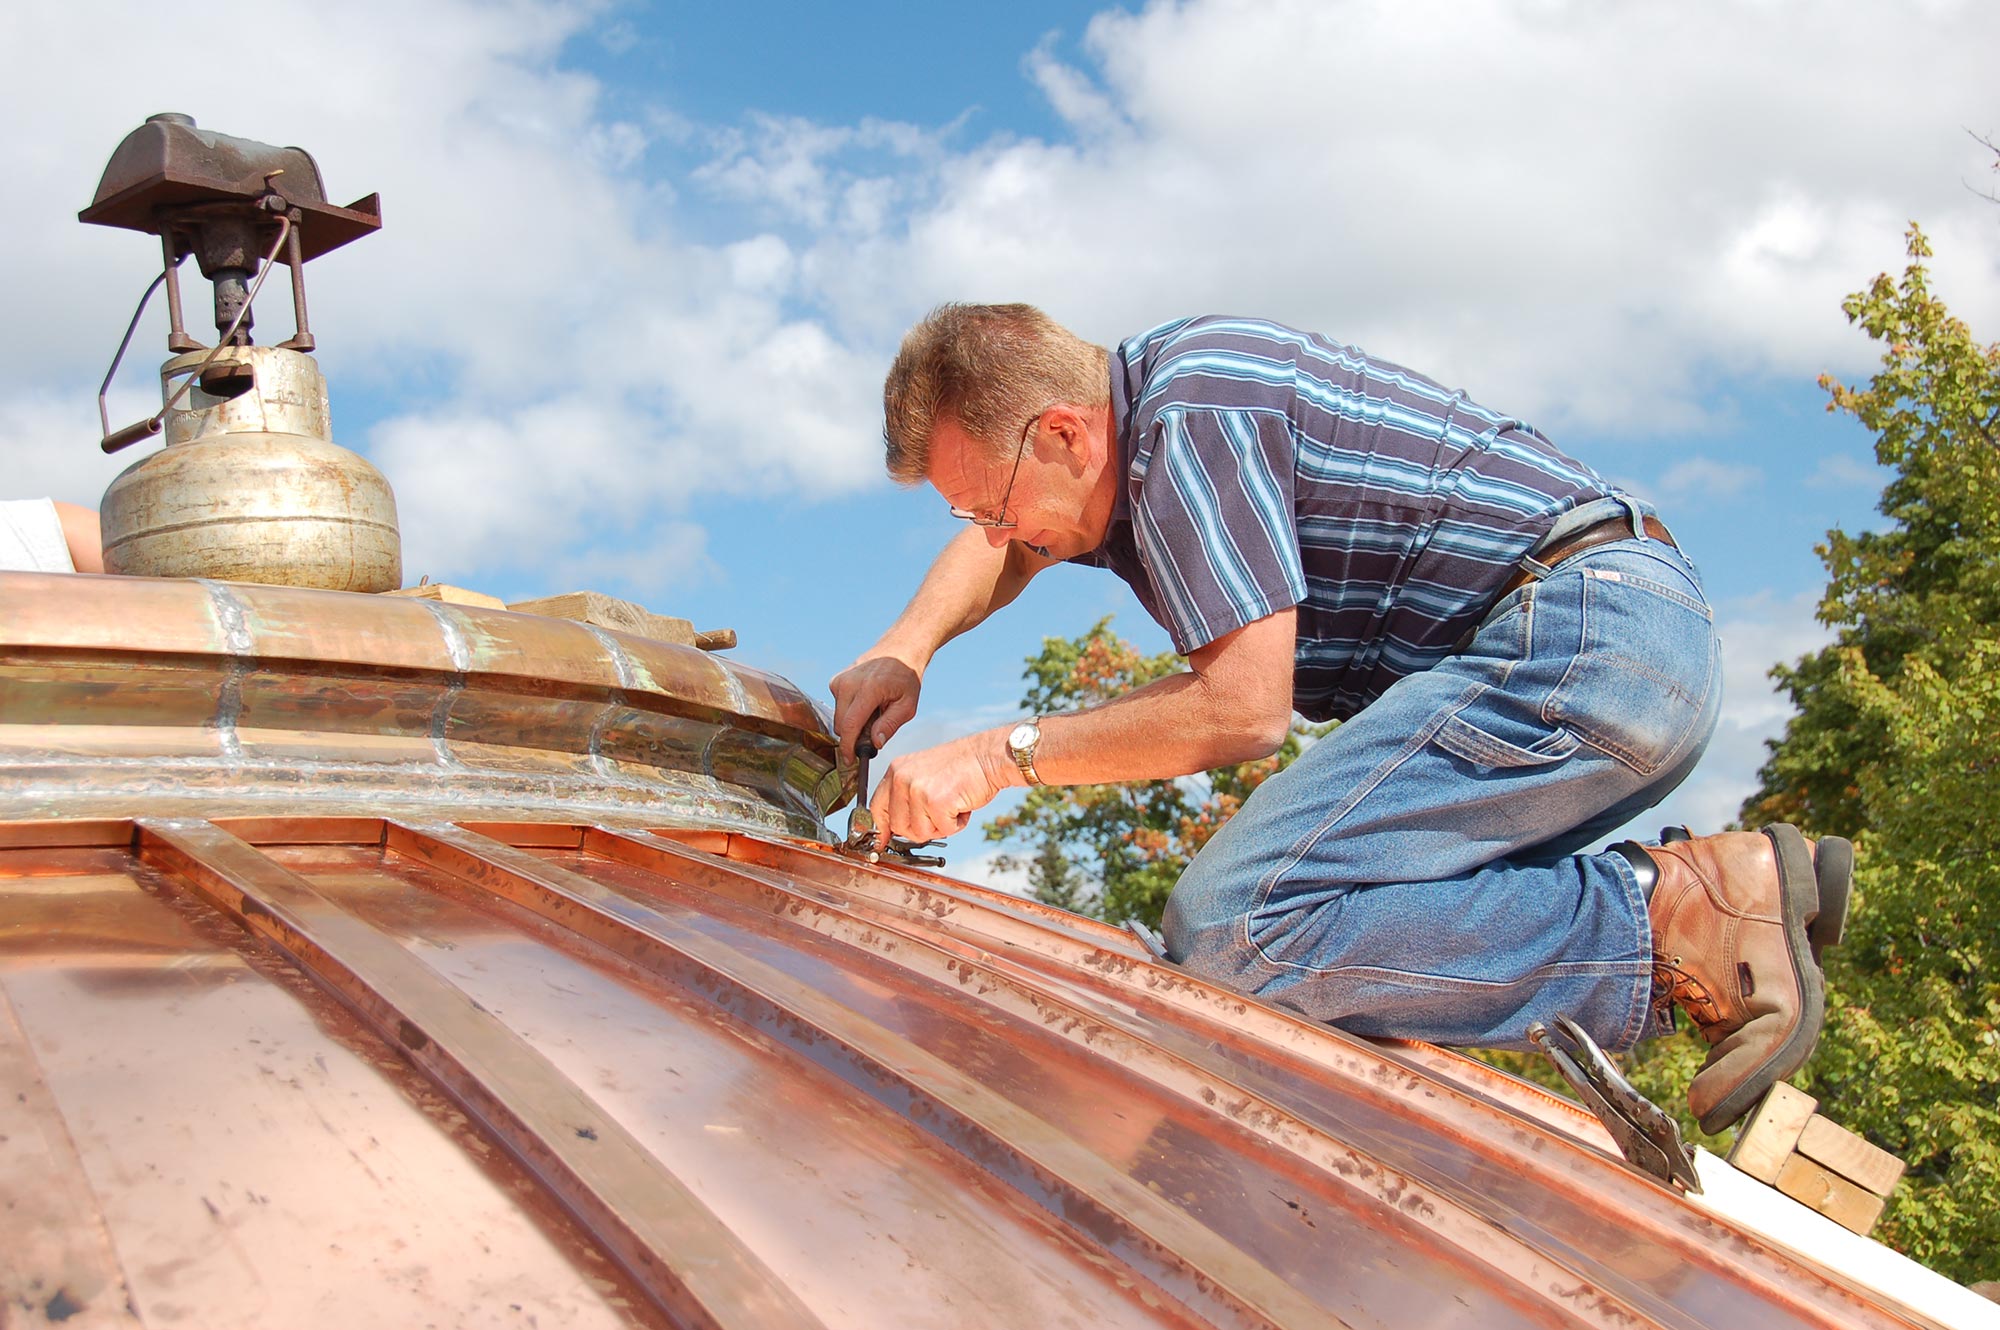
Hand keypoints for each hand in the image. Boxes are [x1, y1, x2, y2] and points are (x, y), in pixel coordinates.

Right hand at [830, 654, 921, 758]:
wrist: (900, 649)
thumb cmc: (906, 678)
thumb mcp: (908, 705)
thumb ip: (890, 725)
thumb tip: (874, 744)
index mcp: (869, 689)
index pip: (849, 725)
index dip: (847, 747)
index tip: (850, 760)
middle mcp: (849, 683)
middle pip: (840, 724)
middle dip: (853, 736)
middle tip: (874, 734)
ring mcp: (840, 680)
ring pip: (838, 717)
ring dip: (852, 723)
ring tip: (874, 712)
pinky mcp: (836, 680)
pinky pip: (838, 706)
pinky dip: (849, 711)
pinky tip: (866, 703)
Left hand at [871, 731, 1017, 843]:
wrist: (987, 756)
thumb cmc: (961, 767)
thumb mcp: (923, 774)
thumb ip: (905, 796)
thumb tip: (894, 827)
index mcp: (896, 771)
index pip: (877, 808)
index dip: (880, 830)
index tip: (882, 843)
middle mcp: (902, 779)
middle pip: (899, 827)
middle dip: (921, 828)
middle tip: (939, 814)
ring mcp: (918, 791)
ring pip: (920, 832)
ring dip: (941, 826)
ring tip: (952, 805)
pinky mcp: (936, 802)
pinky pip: (943, 830)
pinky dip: (957, 824)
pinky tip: (961, 806)